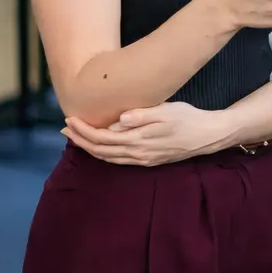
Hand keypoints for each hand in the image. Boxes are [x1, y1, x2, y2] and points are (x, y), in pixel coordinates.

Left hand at [62, 101, 230, 165]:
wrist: (208, 136)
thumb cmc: (188, 118)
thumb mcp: (167, 111)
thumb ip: (142, 115)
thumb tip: (119, 120)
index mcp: (139, 140)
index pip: (102, 137)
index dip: (83, 130)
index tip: (70, 119)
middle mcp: (138, 154)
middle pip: (100, 150)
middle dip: (80, 139)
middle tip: (64, 128)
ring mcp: (142, 160)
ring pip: (107, 158)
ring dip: (89, 148)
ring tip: (75, 137)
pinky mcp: (148, 161)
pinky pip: (118, 161)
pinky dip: (103, 154)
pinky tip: (99, 147)